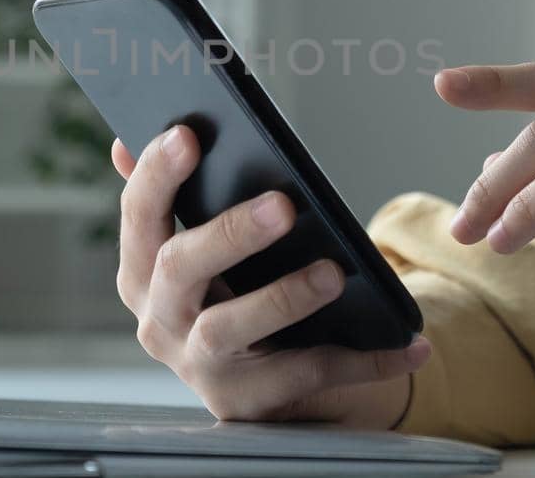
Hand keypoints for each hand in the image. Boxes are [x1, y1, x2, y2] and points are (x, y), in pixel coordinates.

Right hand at [112, 125, 431, 425]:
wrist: (260, 376)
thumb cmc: (231, 289)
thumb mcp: (202, 247)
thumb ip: (172, 198)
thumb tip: (125, 143)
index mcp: (144, 269)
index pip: (139, 215)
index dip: (156, 175)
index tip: (186, 134)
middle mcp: (159, 318)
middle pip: (180, 269)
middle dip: (229, 234)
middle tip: (282, 205)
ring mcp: (198, 364)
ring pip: (231, 328)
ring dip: (284, 298)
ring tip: (334, 272)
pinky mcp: (245, 400)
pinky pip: (307, 375)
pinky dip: (364, 361)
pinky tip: (410, 344)